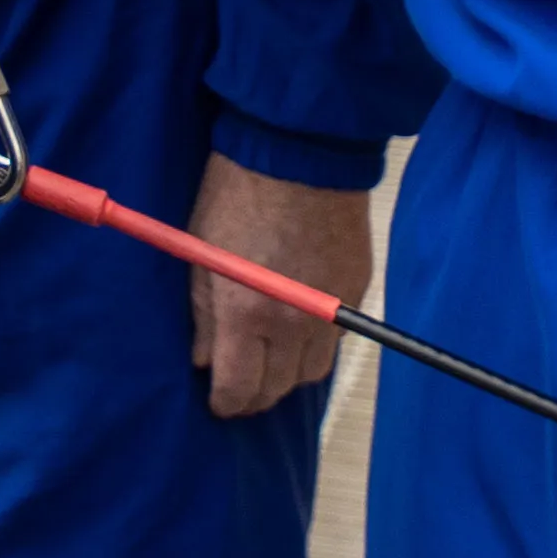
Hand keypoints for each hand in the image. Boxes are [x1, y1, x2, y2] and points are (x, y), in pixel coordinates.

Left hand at [184, 155, 373, 418]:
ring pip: (313, 373)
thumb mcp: (201, 255)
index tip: (218, 403)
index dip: (226, 403)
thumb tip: (204, 361)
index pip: (240, 388)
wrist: (298, 153)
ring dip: (288, 375)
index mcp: (247, 313)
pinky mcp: (356, 291)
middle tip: (240, 386)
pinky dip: (314, 346)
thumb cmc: (235, 196)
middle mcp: (293, 321)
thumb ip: (204, 317)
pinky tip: (296, 331)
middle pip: (279, 389)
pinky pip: (335, 340)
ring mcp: (329, 308)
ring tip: (269, 361)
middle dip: (255, 395)